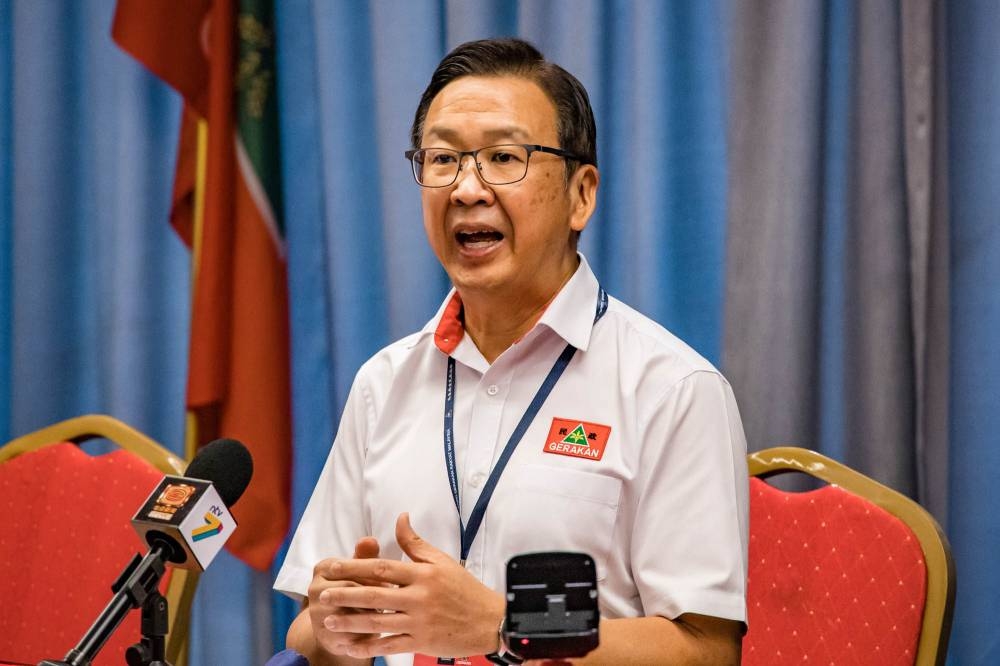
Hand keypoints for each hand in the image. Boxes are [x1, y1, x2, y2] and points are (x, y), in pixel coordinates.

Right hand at [307, 535, 383, 655]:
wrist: (337, 627)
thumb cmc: (356, 590)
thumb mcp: (362, 571)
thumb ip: (366, 555)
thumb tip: (370, 539)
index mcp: (324, 567)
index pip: (354, 568)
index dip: (376, 576)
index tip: (392, 582)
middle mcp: (315, 589)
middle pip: (353, 589)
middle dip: (376, 595)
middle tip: (395, 600)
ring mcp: (317, 613)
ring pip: (352, 612)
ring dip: (373, 615)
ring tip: (390, 616)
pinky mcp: (325, 635)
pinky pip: (351, 634)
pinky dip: (368, 634)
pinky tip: (381, 633)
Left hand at [318, 512, 505, 658]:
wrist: (490, 620)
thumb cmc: (464, 588)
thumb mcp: (442, 560)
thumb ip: (415, 542)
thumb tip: (400, 517)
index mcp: (422, 574)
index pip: (381, 568)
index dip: (353, 566)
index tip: (331, 567)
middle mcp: (419, 597)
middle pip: (374, 594)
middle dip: (345, 594)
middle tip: (322, 594)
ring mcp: (419, 621)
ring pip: (378, 622)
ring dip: (350, 622)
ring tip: (327, 621)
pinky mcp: (422, 642)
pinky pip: (390, 645)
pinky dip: (368, 647)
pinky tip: (350, 646)